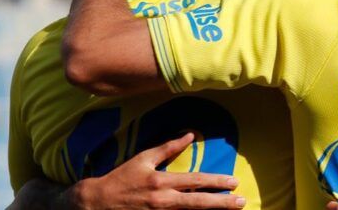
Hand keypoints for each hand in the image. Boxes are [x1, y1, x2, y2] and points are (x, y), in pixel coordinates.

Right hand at [68, 133, 244, 208]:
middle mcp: (163, 201)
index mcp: (161, 182)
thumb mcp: (143, 159)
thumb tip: (190, 135)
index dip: (216, 182)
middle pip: (198, 202)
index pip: (195, 181)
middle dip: (222, 203)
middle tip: (242, 201)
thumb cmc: (121, 178)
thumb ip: (168, 148)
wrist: (96, 203)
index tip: (234, 182)